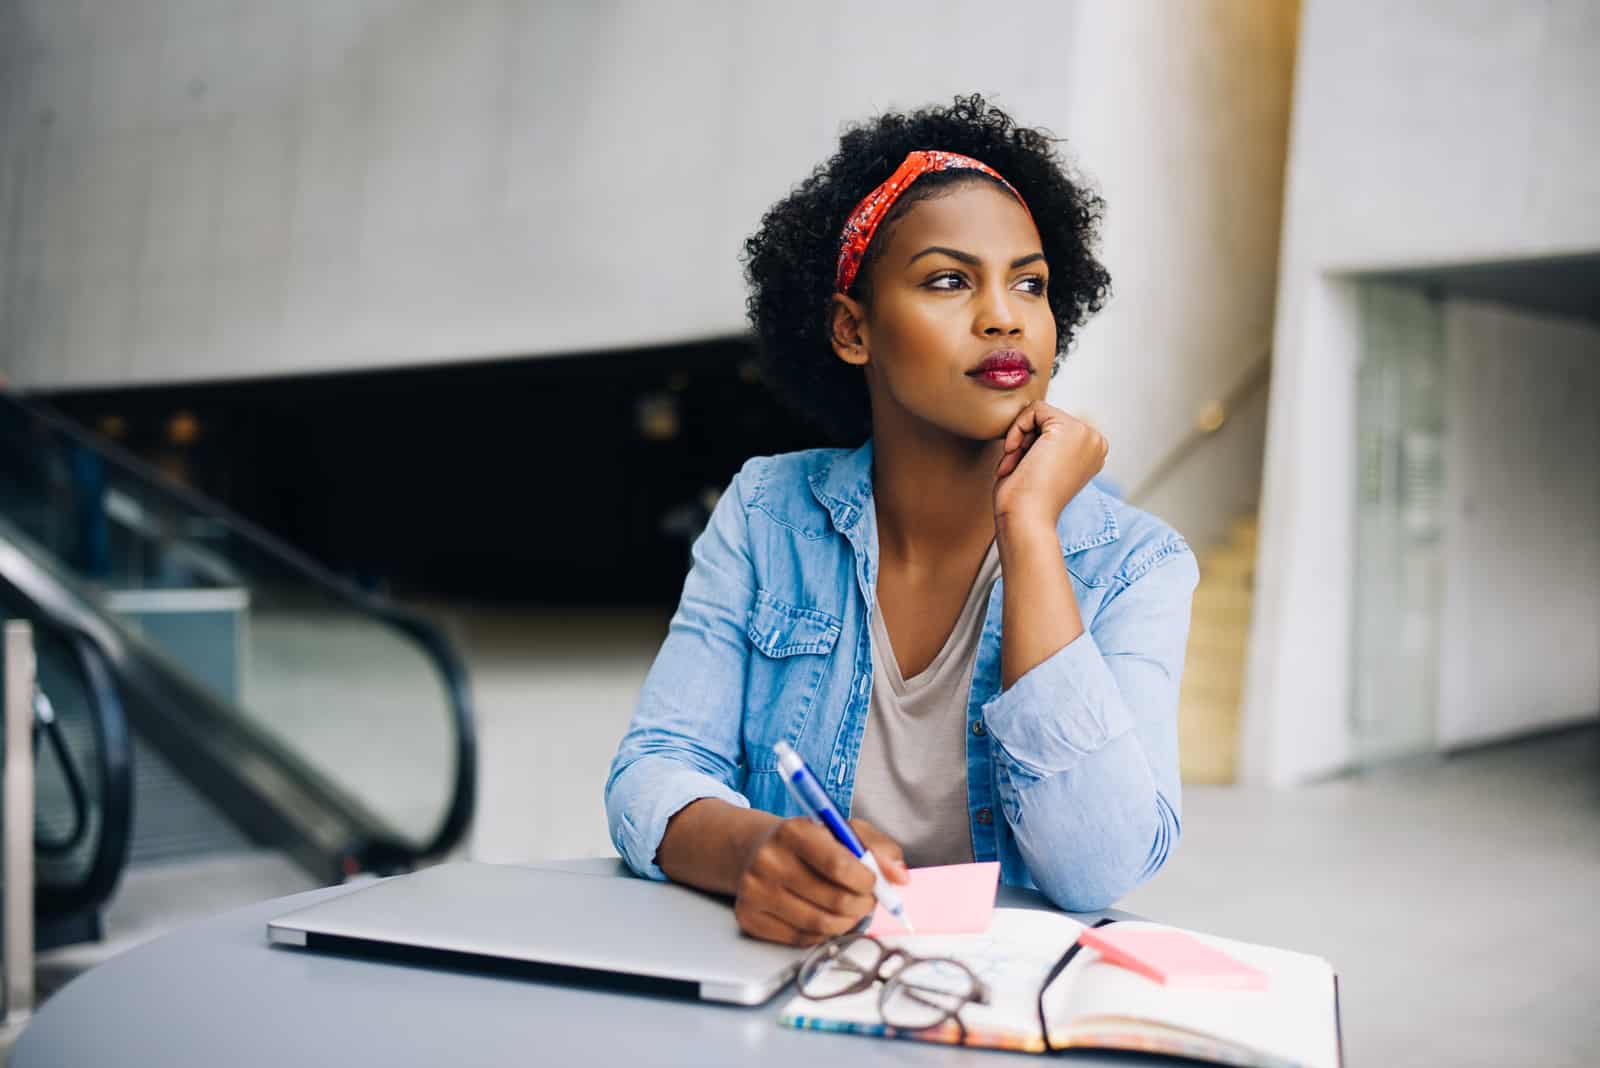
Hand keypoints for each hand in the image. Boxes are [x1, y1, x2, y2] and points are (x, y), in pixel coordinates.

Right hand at [732, 817, 908, 945]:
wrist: (755, 851)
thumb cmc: (807, 842)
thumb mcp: (842, 830)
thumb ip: (877, 848)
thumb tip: (900, 878)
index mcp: (793, 831)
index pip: (840, 866)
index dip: (867, 881)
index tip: (874, 881)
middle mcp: (768, 860)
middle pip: (835, 901)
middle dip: (863, 905)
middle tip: (867, 899)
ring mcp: (755, 892)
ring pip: (821, 925)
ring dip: (847, 922)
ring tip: (849, 909)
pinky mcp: (749, 918)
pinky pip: (802, 939)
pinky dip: (823, 933)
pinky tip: (823, 915)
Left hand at [993, 401, 1107, 530]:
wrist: (1026, 519)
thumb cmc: (1025, 500)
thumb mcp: (1041, 465)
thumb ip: (1045, 441)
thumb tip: (1036, 417)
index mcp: (1092, 453)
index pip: (1052, 429)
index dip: (1029, 446)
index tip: (1020, 471)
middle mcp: (1096, 443)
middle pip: (1047, 419)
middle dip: (1024, 441)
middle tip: (1013, 468)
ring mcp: (1087, 435)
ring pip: (1040, 413)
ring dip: (1019, 438)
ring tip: (1014, 465)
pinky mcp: (1071, 428)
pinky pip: (1035, 409)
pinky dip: (1017, 428)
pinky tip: (1014, 453)